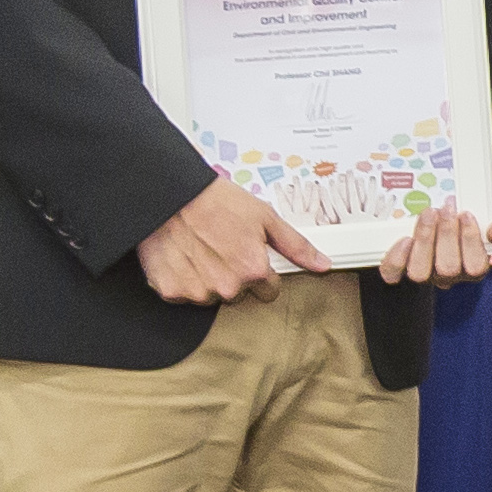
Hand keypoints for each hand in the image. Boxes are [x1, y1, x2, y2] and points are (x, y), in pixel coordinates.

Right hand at [136, 174, 326, 304]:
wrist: (170, 195)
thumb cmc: (215, 201)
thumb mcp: (264, 217)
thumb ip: (296, 245)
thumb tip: (321, 264)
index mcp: (253, 270)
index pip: (270, 291)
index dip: (261, 272)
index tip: (249, 257)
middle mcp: (226, 287)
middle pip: (239, 295)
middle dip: (234, 277)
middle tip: (222, 248)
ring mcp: (197, 292)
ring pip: (212, 296)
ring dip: (209, 280)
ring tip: (201, 249)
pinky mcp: (171, 291)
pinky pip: (184, 294)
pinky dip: (184, 280)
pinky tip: (184, 257)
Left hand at [376, 171, 491, 285]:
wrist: (457, 197)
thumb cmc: (481, 208)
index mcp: (475, 266)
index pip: (475, 268)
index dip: (469, 241)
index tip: (466, 213)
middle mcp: (450, 274)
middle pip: (447, 270)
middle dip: (446, 235)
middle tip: (446, 208)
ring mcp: (424, 270)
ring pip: (420, 272)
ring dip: (424, 241)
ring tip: (429, 214)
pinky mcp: (401, 263)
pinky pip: (392, 272)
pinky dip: (396, 257)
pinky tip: (404, 238)